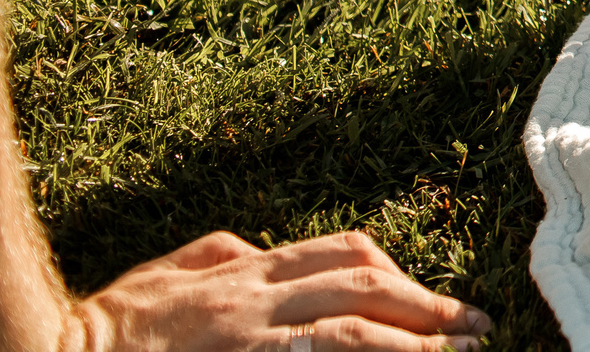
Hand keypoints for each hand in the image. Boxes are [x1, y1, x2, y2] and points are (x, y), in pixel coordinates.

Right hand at [67, 229, 489, 351]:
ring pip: (352, 329)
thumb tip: (258, 247)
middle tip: (477, 326)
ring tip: (462, 351)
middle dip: (428, 306)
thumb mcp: (171, 271)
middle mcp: (257, 299)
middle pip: (365, 287)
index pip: (346, 255)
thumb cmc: (112, 325)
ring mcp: (251, 339)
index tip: (439, 298)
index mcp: (247, 270)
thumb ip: (223, 255)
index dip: (403, 274)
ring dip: (415, 341)